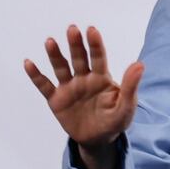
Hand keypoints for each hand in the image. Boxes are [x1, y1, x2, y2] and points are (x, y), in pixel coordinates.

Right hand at [23, 25, 143, 167]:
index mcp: (102, 78)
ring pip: (61, 68)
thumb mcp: (126, 105)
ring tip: (50, 41)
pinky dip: (36, 75)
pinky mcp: (56, 100)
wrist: (98, 140)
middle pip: (79, 59)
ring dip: (55, 55)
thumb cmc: (115, 120)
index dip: (95, 44)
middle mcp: (84, 79)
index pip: (99, 57)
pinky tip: (29, 63)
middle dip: (75, 44)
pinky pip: (44, 85)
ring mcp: (69, 88)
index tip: (91, 30)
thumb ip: (130, 86)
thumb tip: (140, 64)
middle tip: (72, 29)